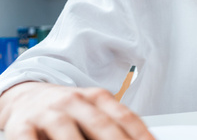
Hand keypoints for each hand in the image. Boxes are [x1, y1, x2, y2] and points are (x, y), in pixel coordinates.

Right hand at [0, 82, 153, 139]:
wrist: (25, 95)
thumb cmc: (67, 111)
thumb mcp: (92, 113)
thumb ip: (111, 127)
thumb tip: (142, 139)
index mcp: (97, 97)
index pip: (125, 117)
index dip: (140, 134)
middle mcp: (75, 102)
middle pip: (101, 124)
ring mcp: (49, 113)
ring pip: (68, 133)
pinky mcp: (21, 125)